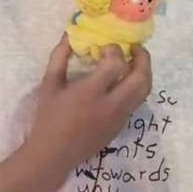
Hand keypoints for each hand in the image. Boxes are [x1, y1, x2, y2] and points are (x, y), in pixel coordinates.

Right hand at [27, 34, 151, 176]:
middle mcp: (110, 105)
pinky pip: (136, 102)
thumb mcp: (49, 85)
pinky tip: (124, 80)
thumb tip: (69, 35)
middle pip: (140, 78)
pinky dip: (136, 87)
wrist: (53, 156)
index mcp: (90, 93)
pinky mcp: (121, 127)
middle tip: (135, 47)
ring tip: (134, 61)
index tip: (105, 47)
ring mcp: (119, 118)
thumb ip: (59, 57)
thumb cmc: (48, 119)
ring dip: (144, 72)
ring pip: (144, 91)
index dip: (115, 50)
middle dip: (143, 58)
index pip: (116, 64)